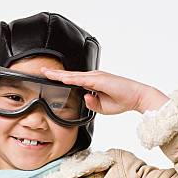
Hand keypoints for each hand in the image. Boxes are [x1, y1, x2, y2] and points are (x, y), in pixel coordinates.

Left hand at [40, 67, 169, 114]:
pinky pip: (82, 79)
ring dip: (59, 74)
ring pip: (73, 75)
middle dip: (55, 73)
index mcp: (92, 83)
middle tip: (41, 70)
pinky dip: (71, 79)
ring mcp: (95, 77)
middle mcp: (92, 77)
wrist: (136, 97)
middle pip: (70, 75)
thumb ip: (91, 103)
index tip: (48, 77)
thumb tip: (84, 98)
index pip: (72, 80)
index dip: (60, 79)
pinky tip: (61, 78)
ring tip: (46, 73)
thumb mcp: (101, 107)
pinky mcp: (99, 79)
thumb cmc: (121, 101)